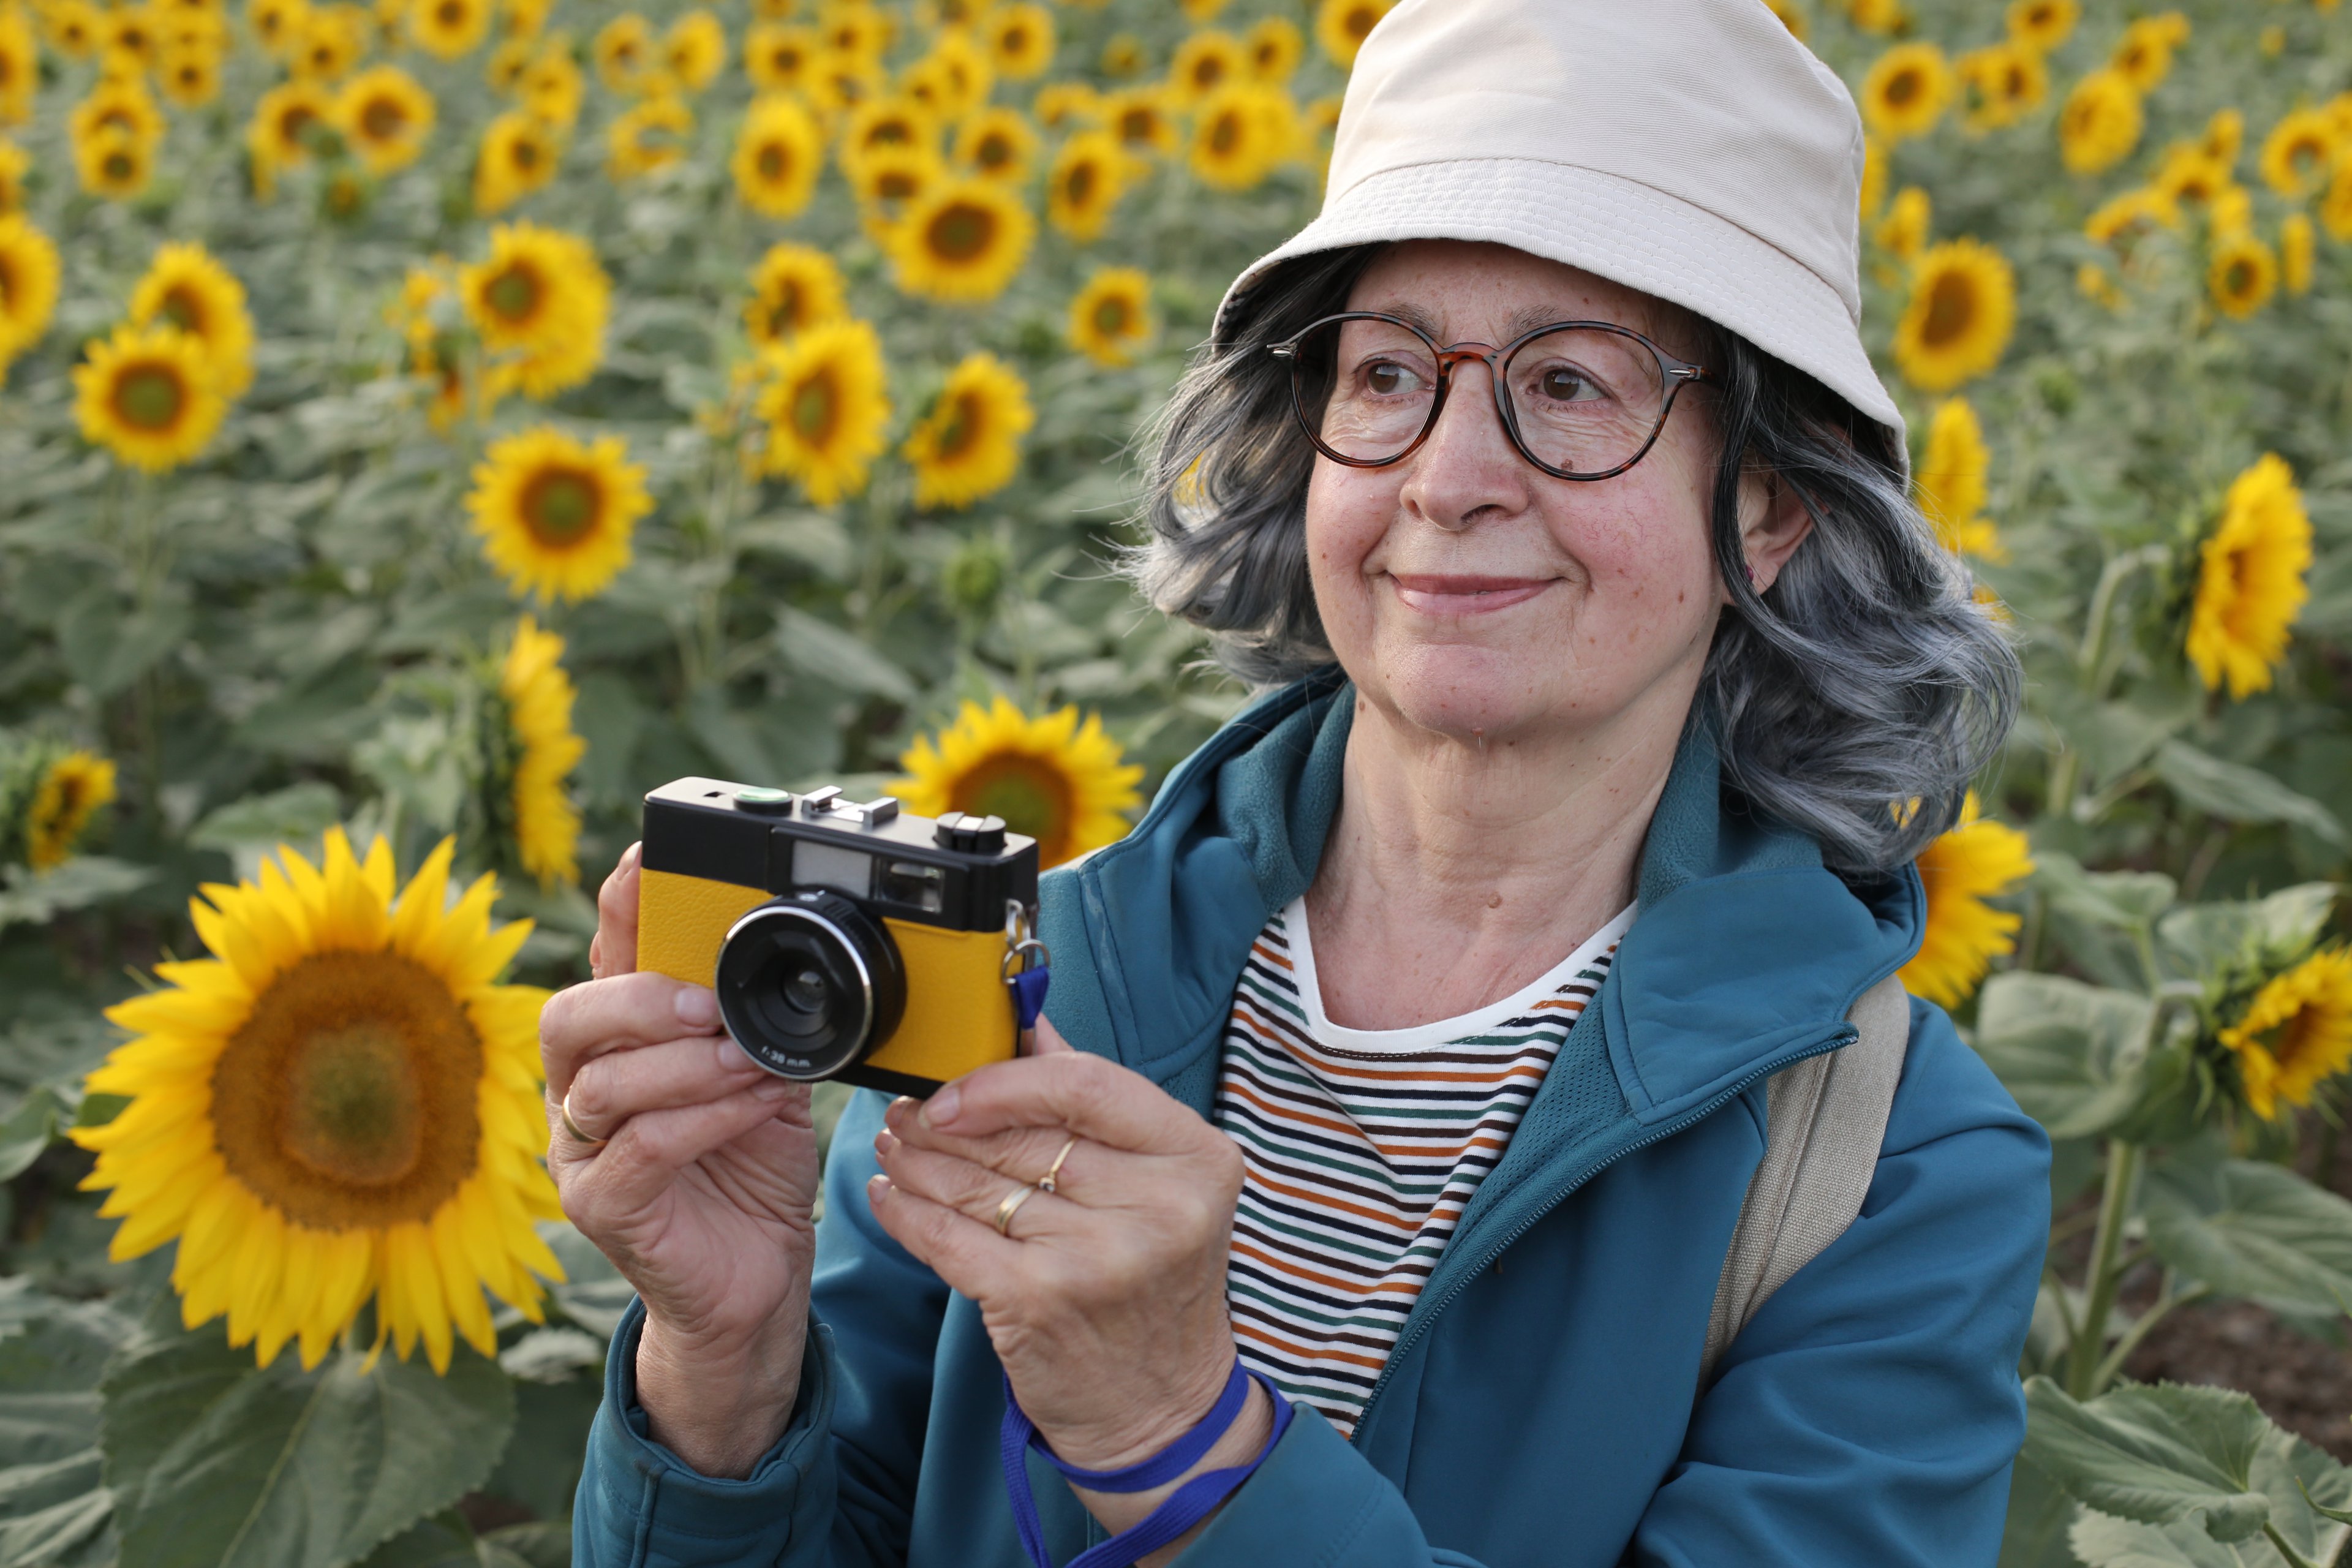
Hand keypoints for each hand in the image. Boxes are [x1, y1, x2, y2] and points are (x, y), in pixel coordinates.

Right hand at [541, 843, 821, 1476]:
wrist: (754, 1284)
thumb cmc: (752, 1172)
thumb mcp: (762, 1079)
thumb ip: (757, 1024)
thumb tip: (793, 958)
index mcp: (619, 1048)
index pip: (602, 964)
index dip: (617, 912)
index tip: (646, 861)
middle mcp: (582, 1094)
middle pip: (568, 1019)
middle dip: (638, 999)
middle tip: (706, 1001)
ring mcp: (581, 1155)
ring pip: (604, 1087)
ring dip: (688, 1064)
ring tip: (752, 1060)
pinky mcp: (603, 1210)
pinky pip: (639, 1151)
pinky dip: (701, 1119)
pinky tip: (750, 1106)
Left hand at [866, 1029, 1269, 1559]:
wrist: (1160, 1408)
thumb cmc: (1152, 1284)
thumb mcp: (1156, 1186)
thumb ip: (1093, 1100)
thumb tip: (1029, 1023)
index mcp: (1195, 1158)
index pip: (1087, 1084)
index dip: (1006, 1079)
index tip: (959, 1087)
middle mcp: (1158, 1206)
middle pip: (1022, 1137)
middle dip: (948, 1122)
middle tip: (909, 1113)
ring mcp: (1099, 1256)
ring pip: (978, 1186)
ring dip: (920, 1163)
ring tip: (894, 1147)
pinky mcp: (1040, 1301)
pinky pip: (950, 1239)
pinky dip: (909, 1215)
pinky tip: (890, 1197)